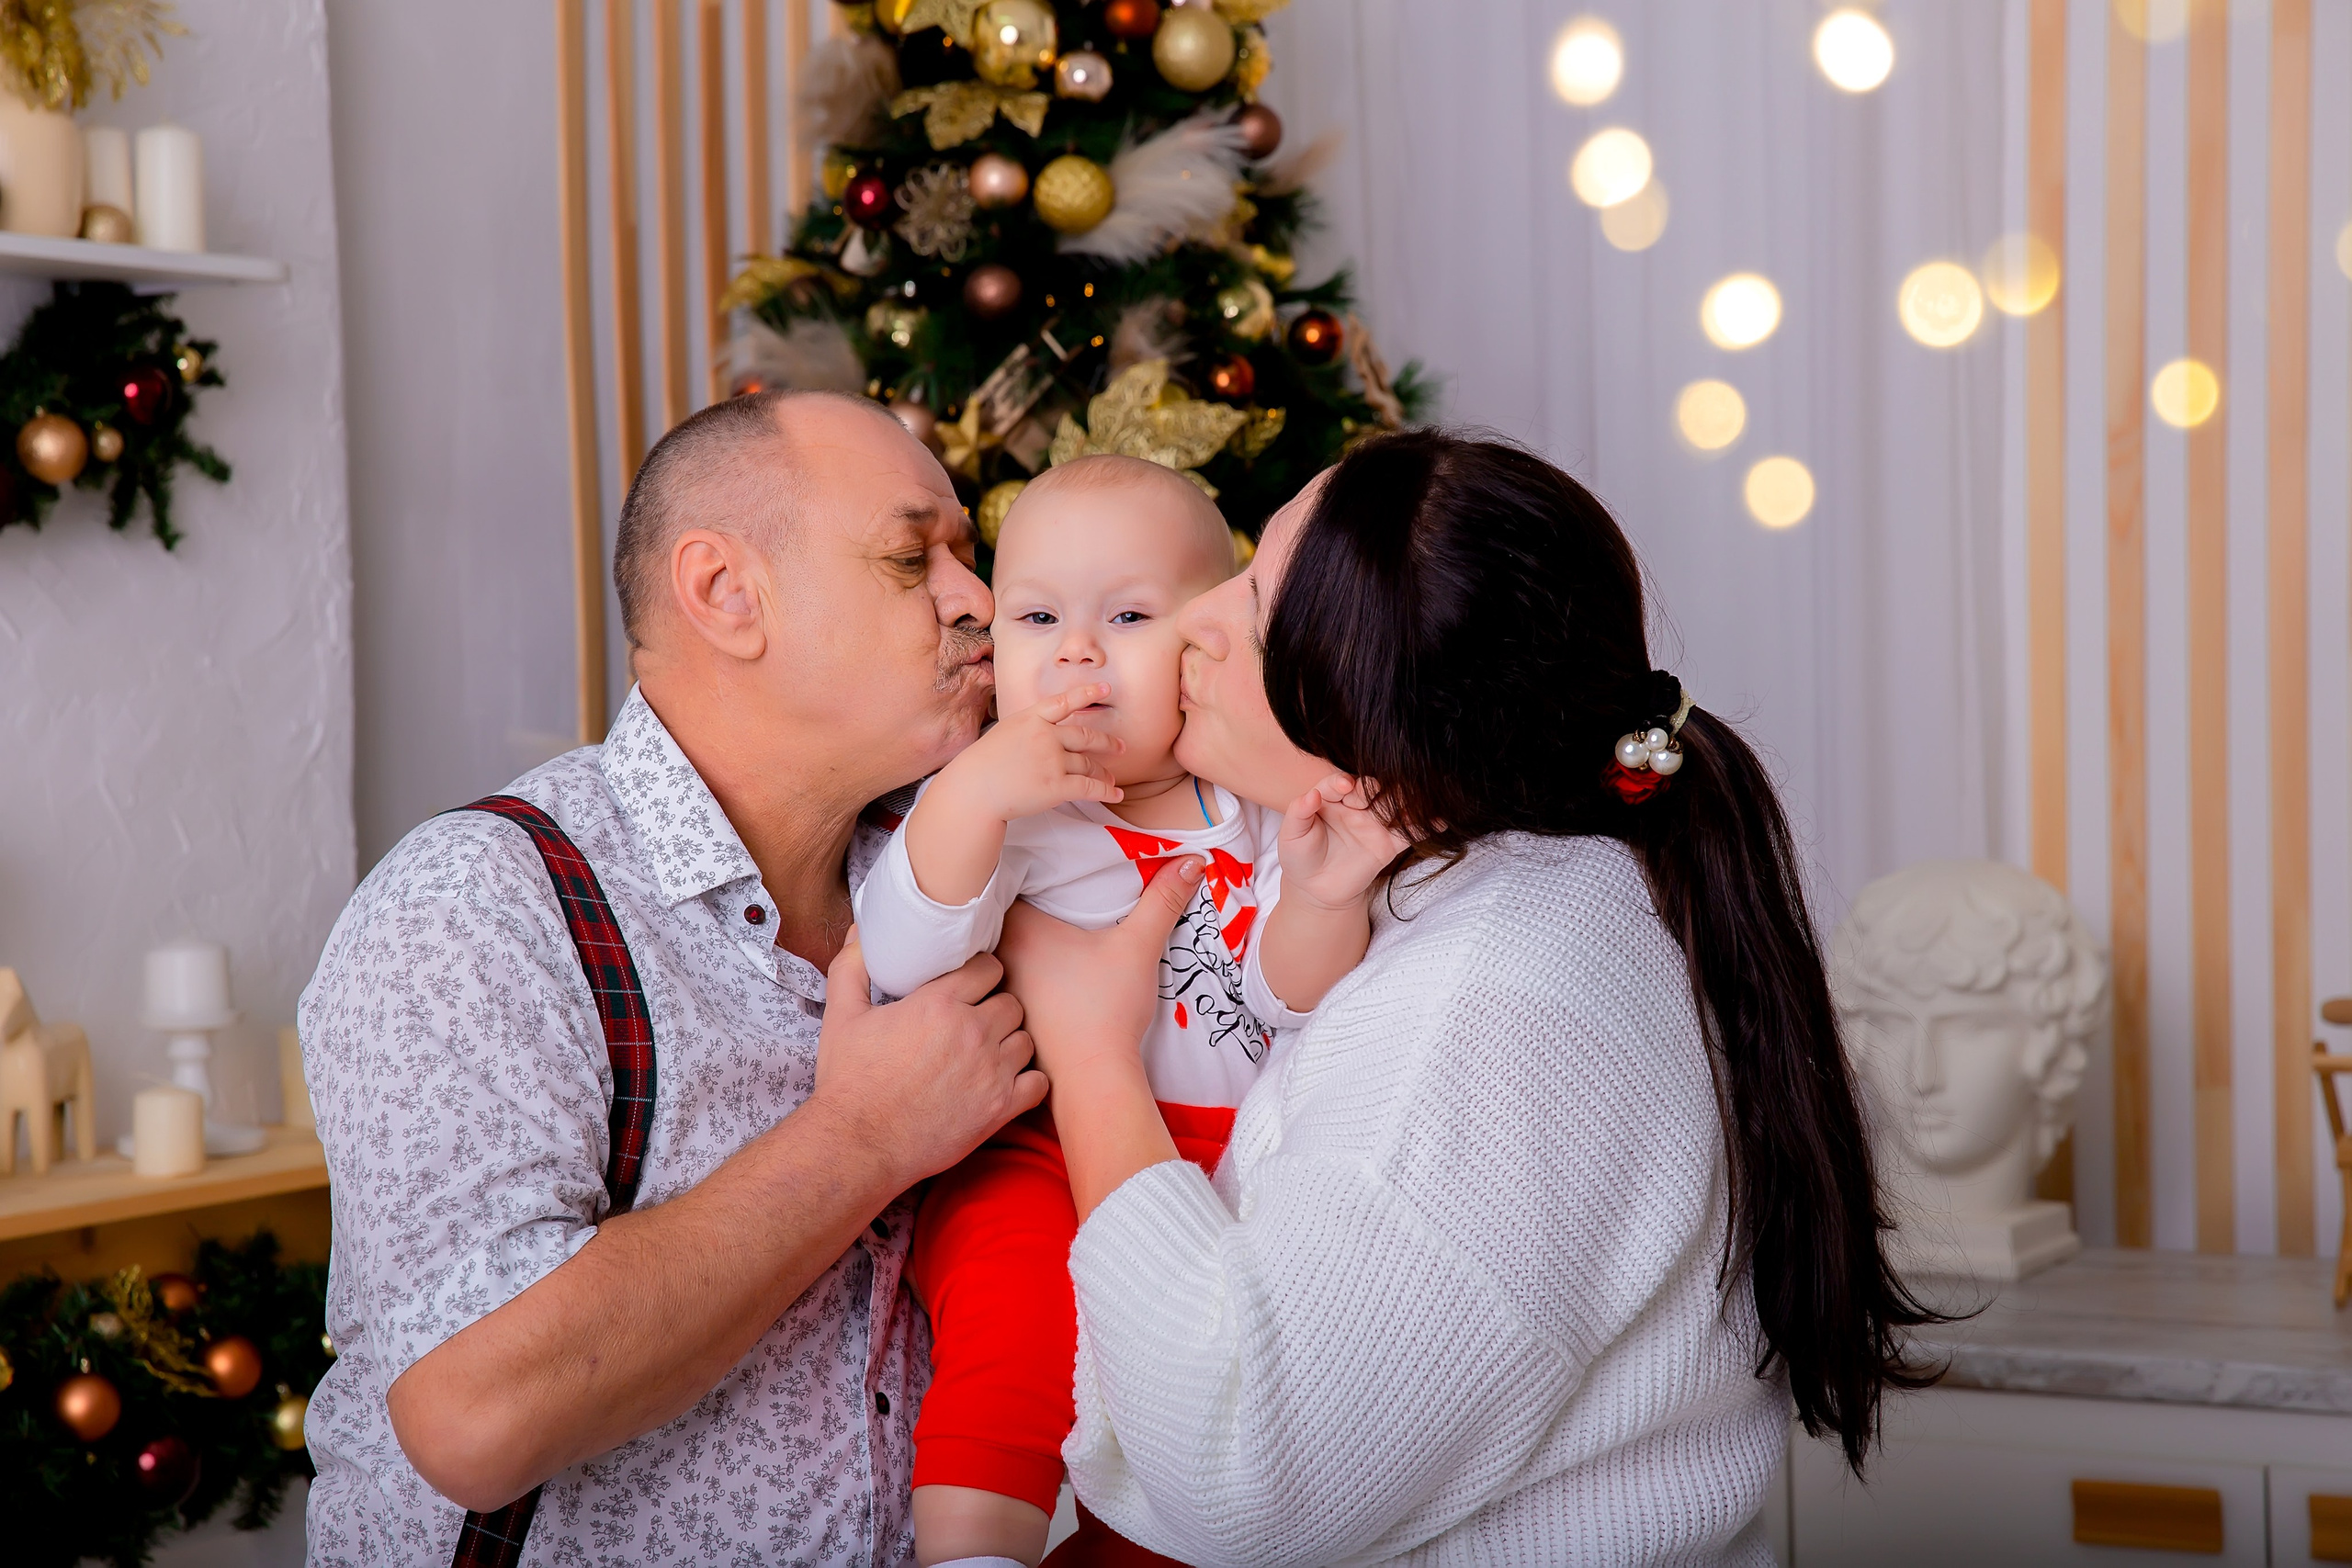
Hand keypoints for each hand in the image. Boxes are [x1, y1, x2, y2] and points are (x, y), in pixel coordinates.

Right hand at [811, 929, 1046, 1187]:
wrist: (859, 1144)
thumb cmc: (849, 1080)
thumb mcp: (841, 1017)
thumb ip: (852, 968)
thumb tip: (859, 933)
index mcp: (939, 1003)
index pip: (988, 967)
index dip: (980, 975)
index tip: (970, 987)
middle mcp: (972, 1031)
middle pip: (1012, 1002)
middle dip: (996, 1009)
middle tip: (977, 1023)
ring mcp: (990, 1071)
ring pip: (1026, 1040)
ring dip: (1010, 1044)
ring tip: (988, 1054)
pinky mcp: (1000, 1108)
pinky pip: (1038, 1083)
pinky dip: (1027, 1082)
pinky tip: (1005, 1084)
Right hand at [932, 685, 1124, 826]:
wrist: (974, 789)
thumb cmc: (985, 764)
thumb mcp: (1006, 732)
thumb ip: (1031, 727)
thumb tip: (1052, 730)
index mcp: (1031, 718)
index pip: (1064, 702)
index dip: (1087, 694)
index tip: (1105, 689)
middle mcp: (1045, 736)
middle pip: (1085, 737)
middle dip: (1106, 742)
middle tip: (1120, 746)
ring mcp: (1052, 760)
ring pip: (1088, 764)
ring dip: (1102, 772)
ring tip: (1110, 777)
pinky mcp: (1056, 786)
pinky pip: (1089, 787)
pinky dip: (1106, 790)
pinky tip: (1115, 792)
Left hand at [998, 858, 1201, 1218]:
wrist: (1091, 1079)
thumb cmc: (1106, 1009)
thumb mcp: (1138, 946)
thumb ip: (1164, 899)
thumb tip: (1197, 859)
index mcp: (1017, 928)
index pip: (1006, 878)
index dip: (1021, 862)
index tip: (1040, 852)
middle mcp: (997, 955)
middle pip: (1000, 912)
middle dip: (1021, 898)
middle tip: (1046, 881)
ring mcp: (999, 988)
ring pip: (1003, 947)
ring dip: (1021, 939)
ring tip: (1047, 925)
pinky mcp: (1009, 1015)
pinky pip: (1010, 978)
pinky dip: (1024, 970)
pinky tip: (1050, 972)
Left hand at [1277, 772, 1414, 910]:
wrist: (1315, 890)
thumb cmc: (1300, 857)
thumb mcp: (1291, 836)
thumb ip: (1298, 813)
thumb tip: (1310, 795)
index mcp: (1332, 798)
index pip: (1340, 783)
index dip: (1342, 782)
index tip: (1345, 787)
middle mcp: (1356, 806)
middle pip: (1372, 788)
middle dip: (1375, 788)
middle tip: (1374, 795)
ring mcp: (1374, 824)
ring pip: (1394, 806)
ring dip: (1405, 799)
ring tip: (1417, 794)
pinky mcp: (1388, 844)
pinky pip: (1409, 832)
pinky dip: (1426, 825)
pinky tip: (1441, 819)